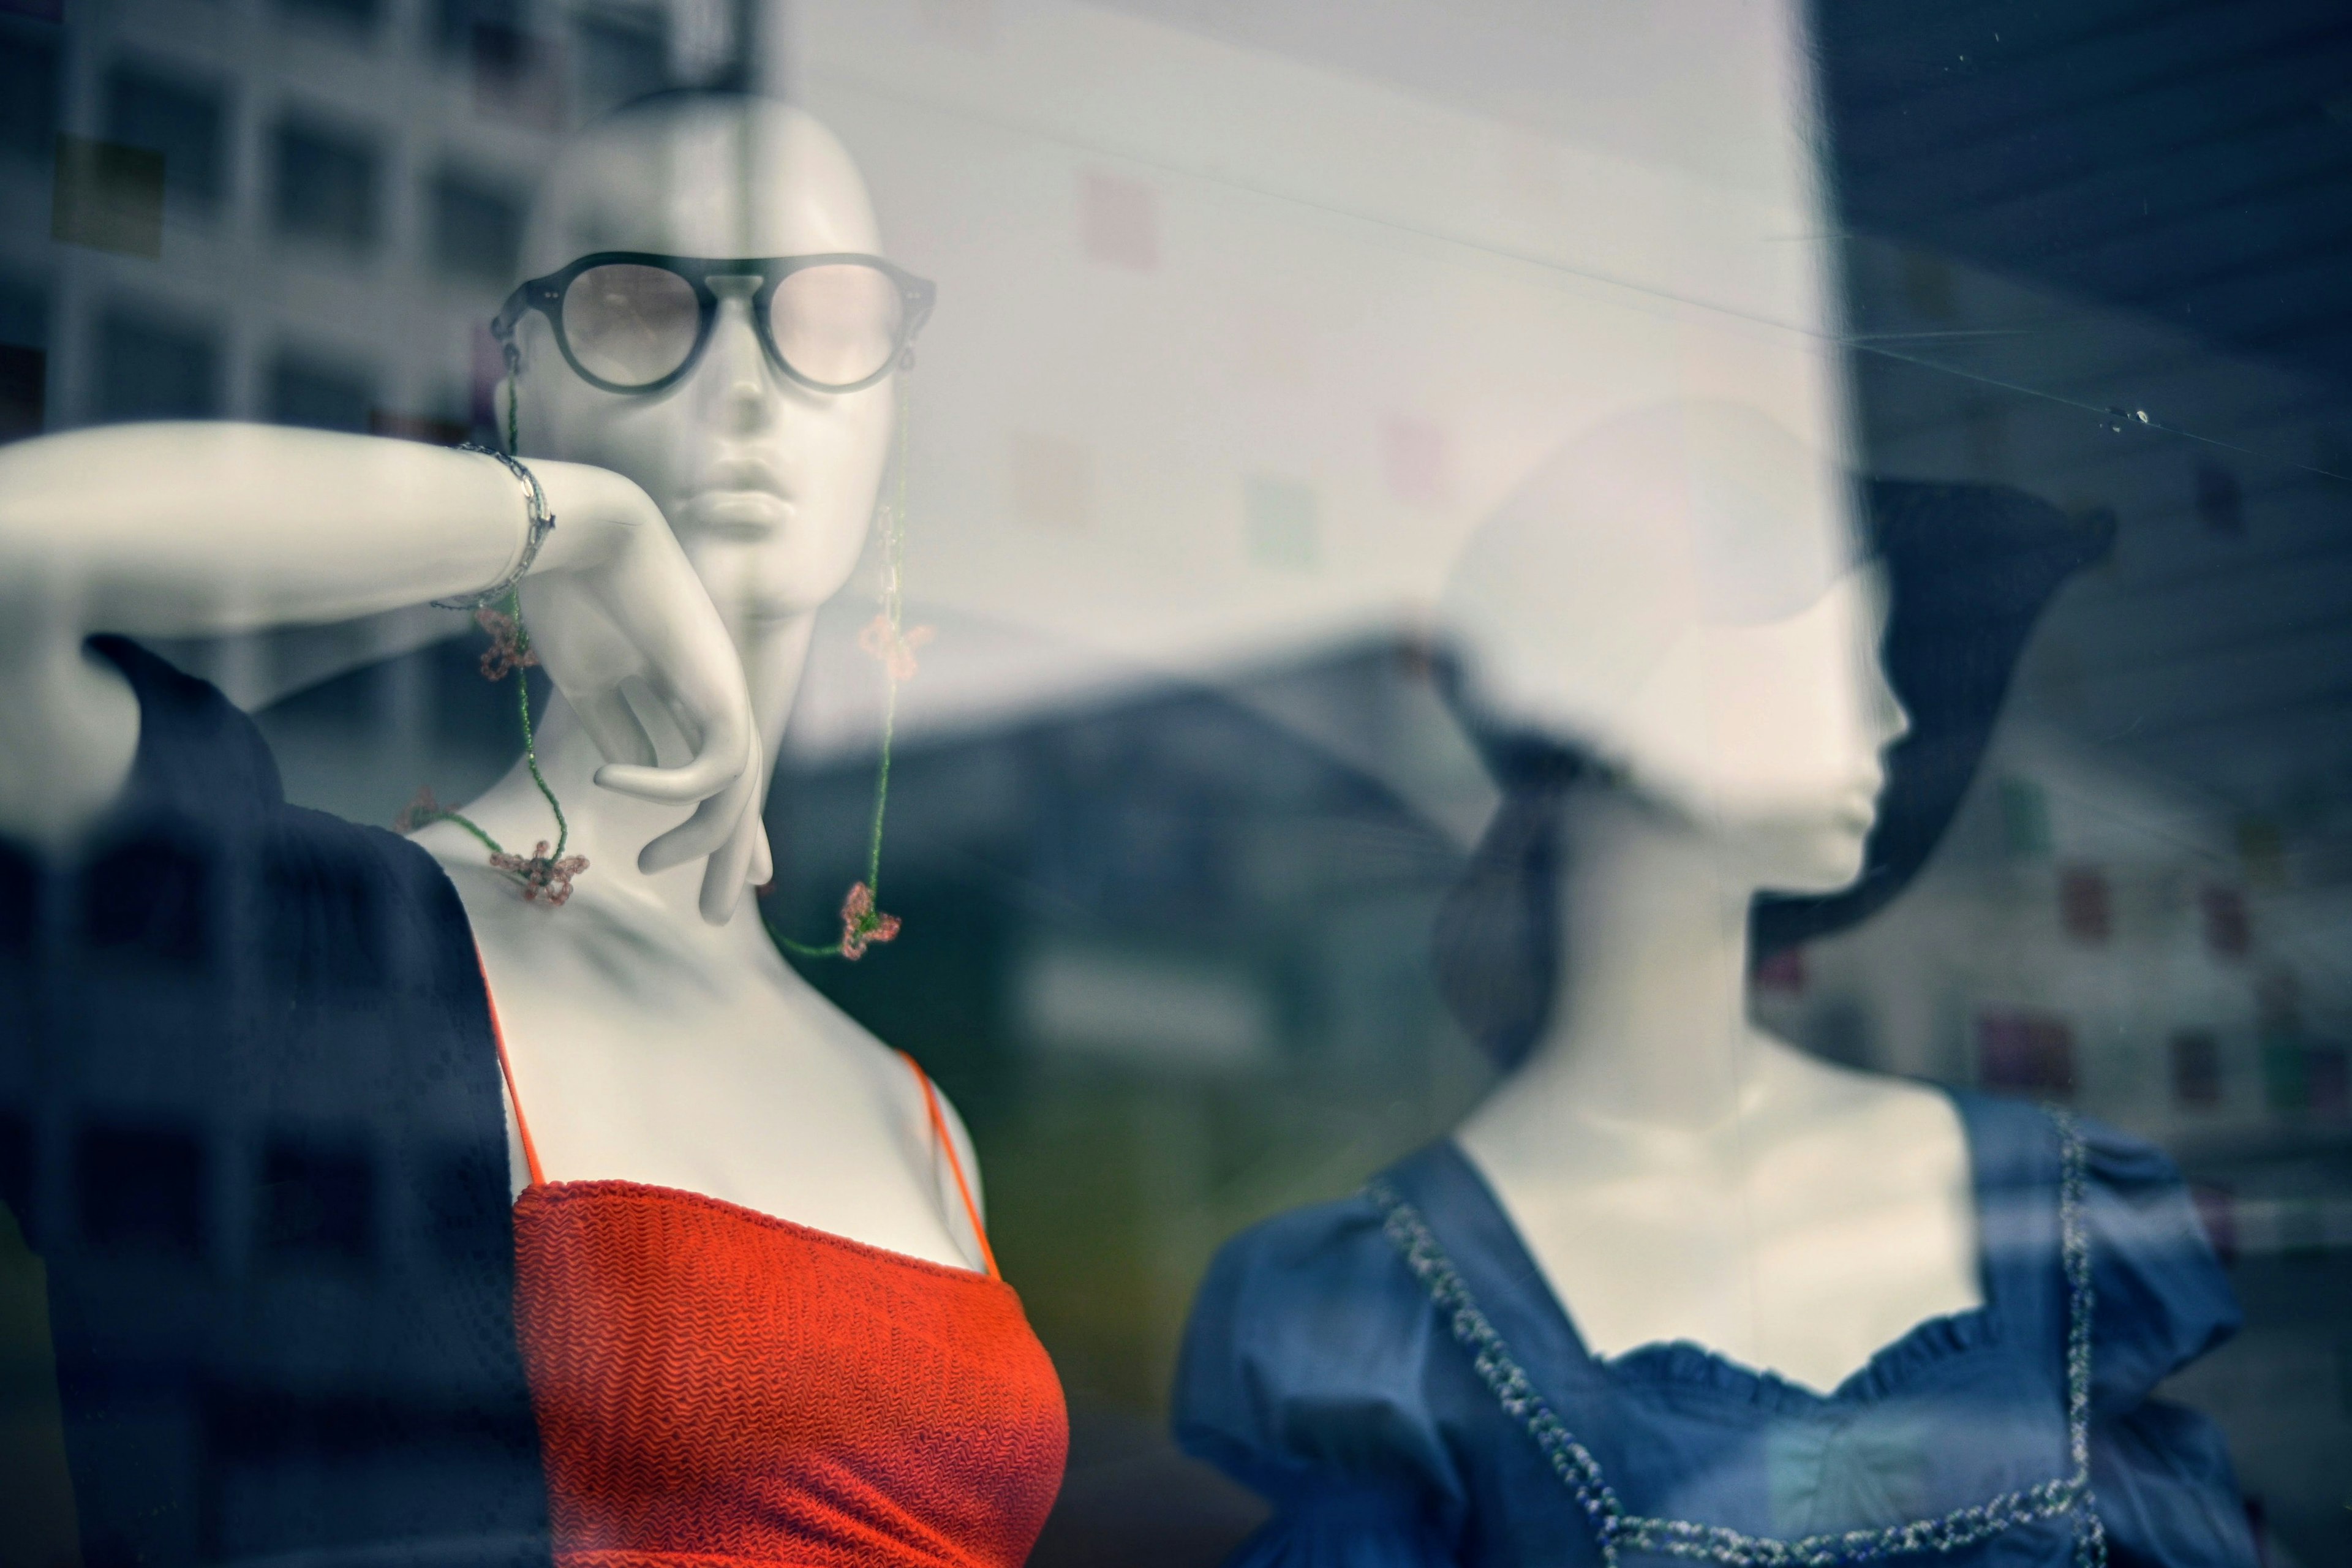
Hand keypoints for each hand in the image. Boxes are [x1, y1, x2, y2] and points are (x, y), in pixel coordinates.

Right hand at [512, 462, 769, 922]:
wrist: (577, 531)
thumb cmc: (572, 591)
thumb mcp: (593, 683)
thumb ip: (623, 731)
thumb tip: (634, 782)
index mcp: (682, 690)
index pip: (713, 773)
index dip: (720, 825)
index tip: (723, 878)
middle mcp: (713, 691)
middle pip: (738, 788)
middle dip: (728, 852)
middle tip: (714, 912)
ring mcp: (720, 685)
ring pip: (738, 785)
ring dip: (701, 836)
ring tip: (650, 862)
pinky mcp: (717, 683)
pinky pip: (712, 765)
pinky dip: (668, 787)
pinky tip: (613, 783)